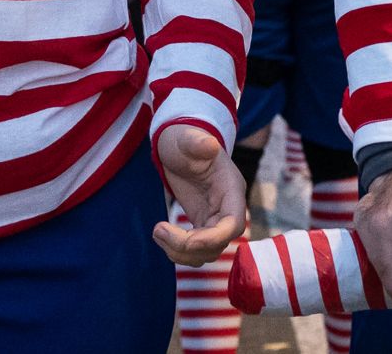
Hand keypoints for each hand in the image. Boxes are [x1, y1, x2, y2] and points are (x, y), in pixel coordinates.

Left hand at [150, 123, 248, 266]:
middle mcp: (228, 208)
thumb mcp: (188, 138)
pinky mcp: (202, 224)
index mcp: (231, 189)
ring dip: (182, 253)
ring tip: (157, 233)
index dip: (214, 238)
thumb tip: (210, 144)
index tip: (188, 240)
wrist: (179, 147)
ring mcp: (215, 218)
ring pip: (207, 252)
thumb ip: (197, 142)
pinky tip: (161, 235)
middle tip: (159, 231)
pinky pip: (196, 249)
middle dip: (189, 247)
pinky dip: (178, 250)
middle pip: (219, 244)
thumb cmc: (185, 140)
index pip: (234, 224)